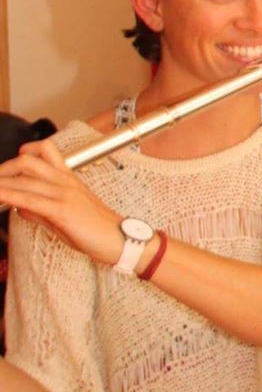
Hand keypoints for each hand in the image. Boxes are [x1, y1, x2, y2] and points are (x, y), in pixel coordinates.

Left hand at [0, 139, 125, 265]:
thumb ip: (40, 210)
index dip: (21, 154)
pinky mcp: (61, 210)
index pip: (43, 152)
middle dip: (3, 170)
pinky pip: (29, 200)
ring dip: (1, 183)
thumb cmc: (98, 229)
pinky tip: (0, 197)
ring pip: (24, 179)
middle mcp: (65, 181)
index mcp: (68, 178)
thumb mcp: (66, 216)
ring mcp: (63, 194)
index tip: (8, 169)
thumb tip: (20, 207)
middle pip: (26, 161)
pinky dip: (9, 196)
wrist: (121, 239)